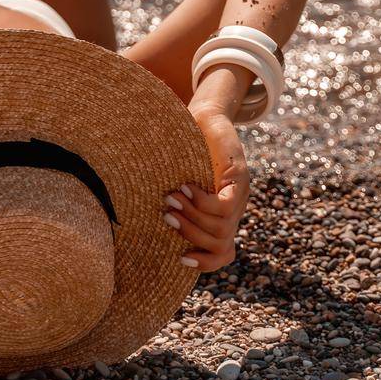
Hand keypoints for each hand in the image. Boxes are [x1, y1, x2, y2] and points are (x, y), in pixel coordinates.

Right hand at [163, 105, 249, 271]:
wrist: (208, 117)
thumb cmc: (189, 149)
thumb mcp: (182, 181)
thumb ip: (174, 202)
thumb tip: (140, 222)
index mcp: (223, 216)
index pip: (224, 253)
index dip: (206, 263)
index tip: (181, 259)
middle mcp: (235, 210)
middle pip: (219, 245)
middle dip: (189, 234)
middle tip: (166, 214)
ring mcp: (240, 194)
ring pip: (220, 228)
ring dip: (191, 216)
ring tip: (171, 197)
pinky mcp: (239, 178)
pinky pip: (223, 206)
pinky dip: (202, 201)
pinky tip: (187, 186)